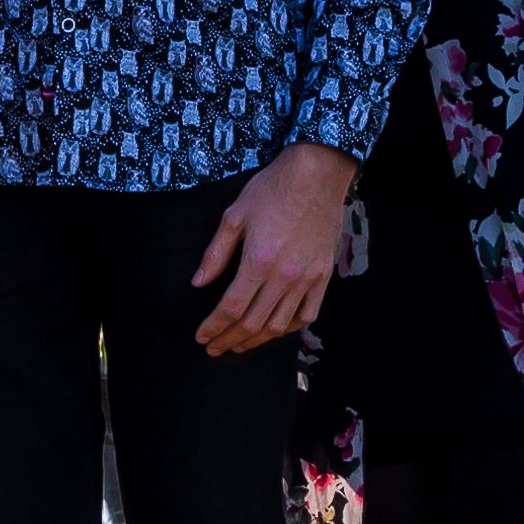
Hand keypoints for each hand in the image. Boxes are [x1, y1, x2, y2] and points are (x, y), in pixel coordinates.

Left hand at [190, 142, 355, 354]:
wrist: (316, 174)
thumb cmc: (272, 190)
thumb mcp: (234, 216)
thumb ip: (216, 253)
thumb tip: (199, 283)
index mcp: (258, 260)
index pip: (231, 307)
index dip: (213, 326)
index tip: (201, 336)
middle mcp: (284, 275)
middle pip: (253, 322)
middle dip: (230, 339)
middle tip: (215, 348)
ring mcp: (307, 278)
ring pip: (279, 324)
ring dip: (256, 340)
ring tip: (239, 345)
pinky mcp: (323, 275)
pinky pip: (308, 314)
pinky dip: (289, 328)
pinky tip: (274, 331)